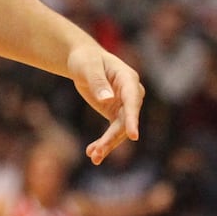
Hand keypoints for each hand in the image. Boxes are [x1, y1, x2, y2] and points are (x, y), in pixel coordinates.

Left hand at [67, 44, 143, 164]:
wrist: (83, 60)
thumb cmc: (86, 59)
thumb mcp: (88, 66)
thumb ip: (97, 81)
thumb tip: (107, 99)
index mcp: (128, 79)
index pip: (133, 101)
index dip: (133, 118)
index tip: (134, 135)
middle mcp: (132, 95)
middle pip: (126, 121)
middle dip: (112, 138)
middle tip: (98, 152)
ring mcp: (125, 106)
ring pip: (120, 130)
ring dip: (107, 144)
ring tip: (94, 156)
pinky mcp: (116, 114)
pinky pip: (113, 131)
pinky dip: (104, 142)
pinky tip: (92, 153)